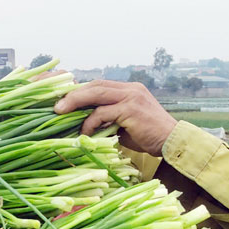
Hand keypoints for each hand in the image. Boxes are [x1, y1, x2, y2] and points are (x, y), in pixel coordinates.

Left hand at [53, 80, 176, 156]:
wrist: (173, 143)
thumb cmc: (149, 138)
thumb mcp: (125, 125)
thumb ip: (109, 120)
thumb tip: (86, 125)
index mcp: (128, 90)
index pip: (99, 85)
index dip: (79, 89)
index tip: (61, 96)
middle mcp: (130, 89)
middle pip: (95, 85)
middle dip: (73, 93)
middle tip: (55, 105)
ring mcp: (131, 97)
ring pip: (97, 93)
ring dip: (76, 102)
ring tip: (60, 112)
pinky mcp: (131, 109)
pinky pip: (103, 112)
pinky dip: (91, 122)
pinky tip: (85, 133)